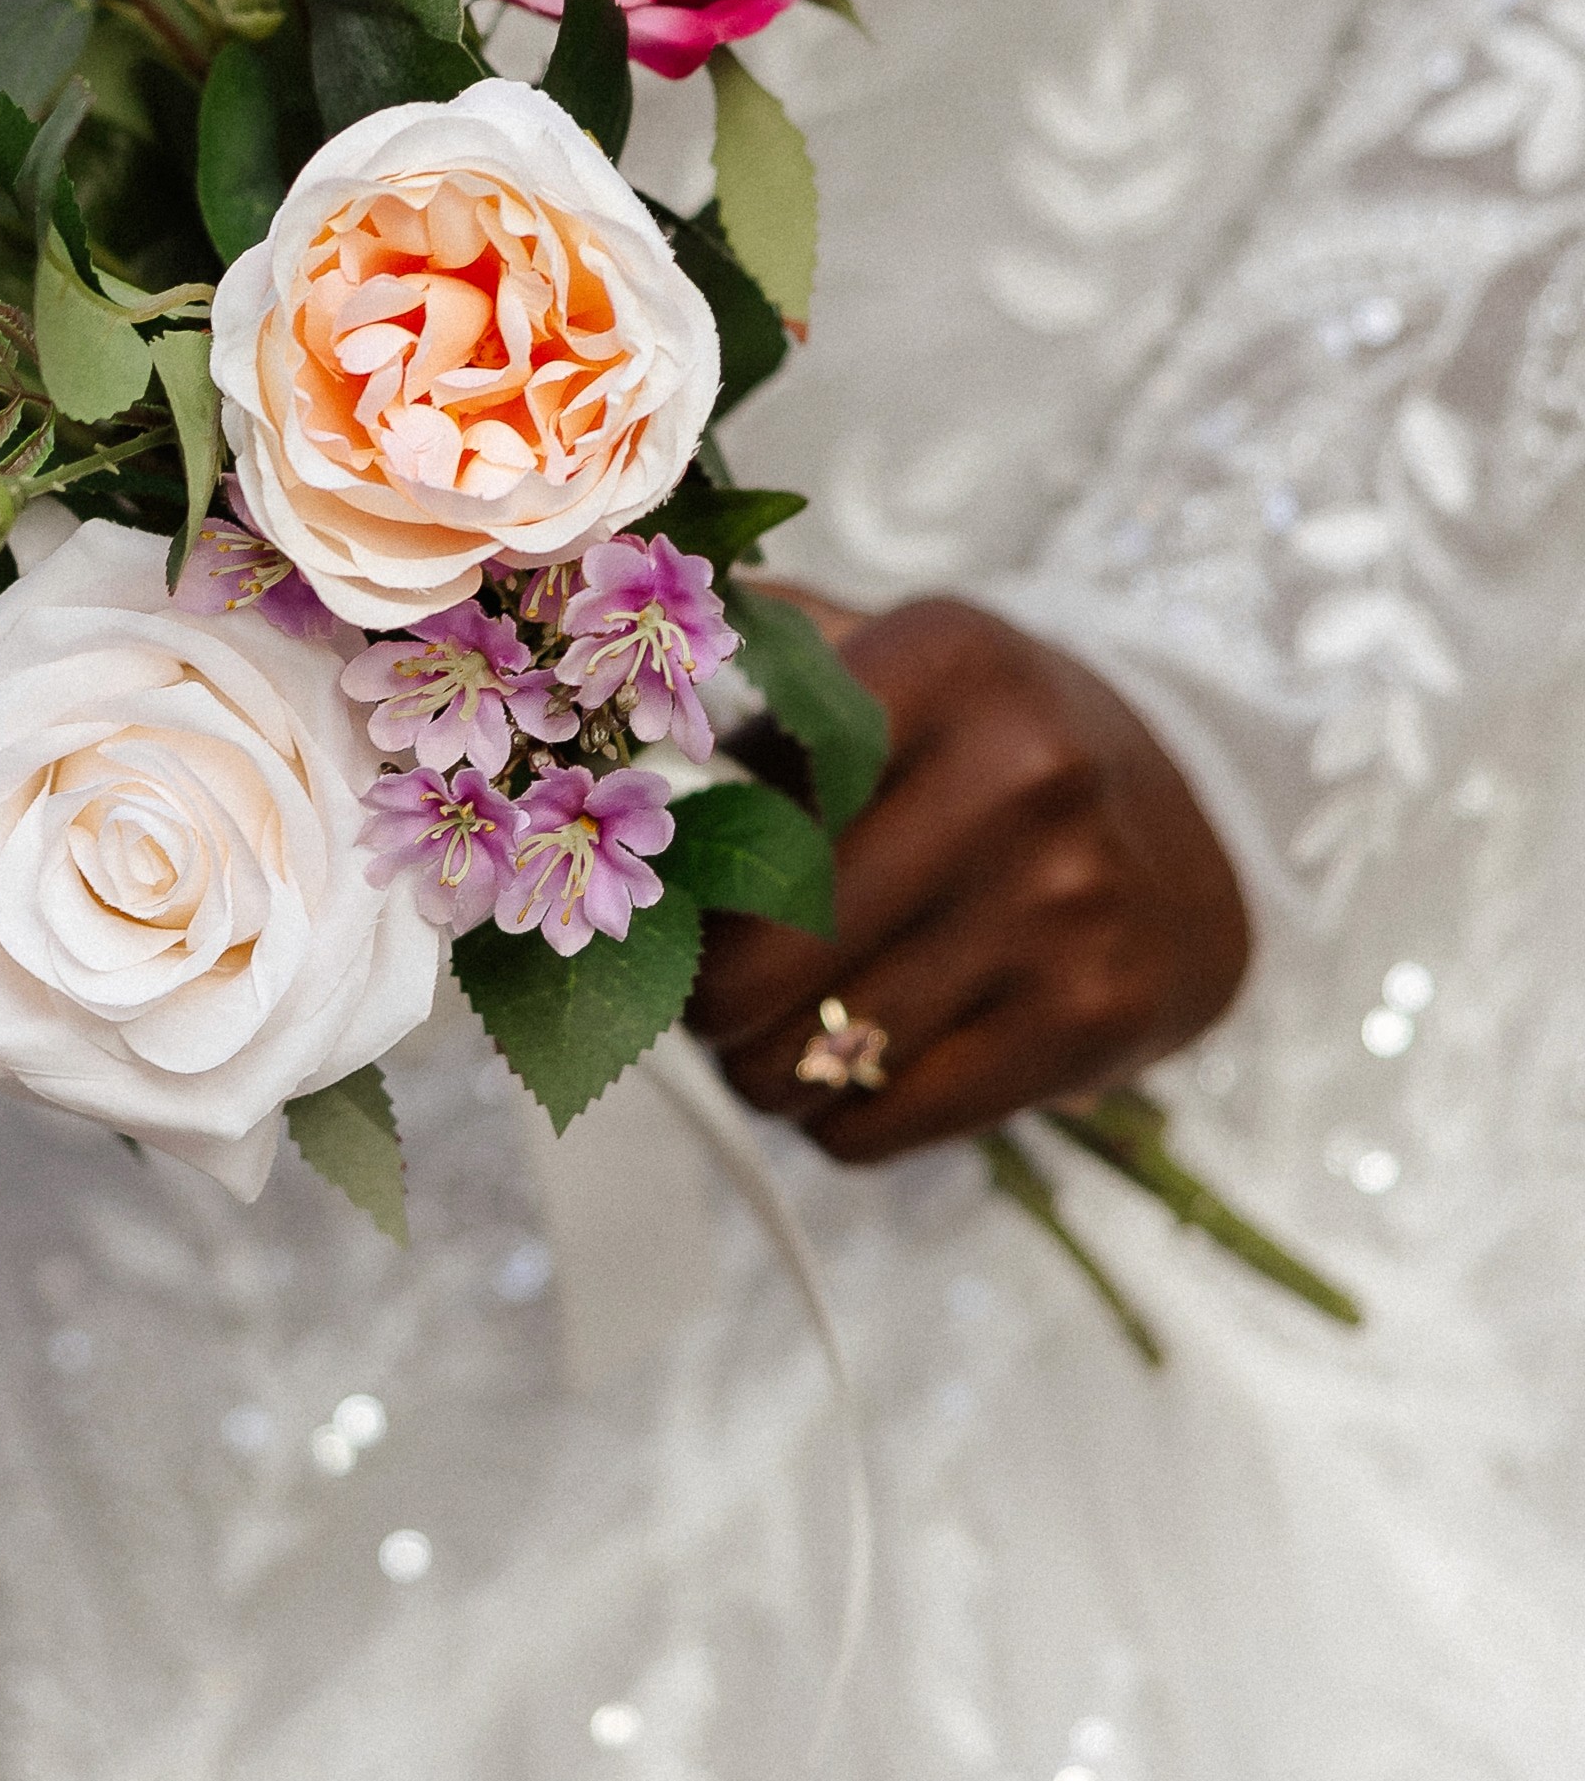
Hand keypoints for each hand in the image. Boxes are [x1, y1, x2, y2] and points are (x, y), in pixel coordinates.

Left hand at [684, 593, 1251, 1163]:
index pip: (727, 804)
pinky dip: (832, 1117)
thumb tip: (582, 655)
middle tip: (705, 988)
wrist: (1198, 835)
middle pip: (752, 954)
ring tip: (775, 1029)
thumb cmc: (986, 746)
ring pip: (804, 1056)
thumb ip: (750, 653)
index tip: (663, 890)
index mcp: (942, 661)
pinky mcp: (1095, 1019)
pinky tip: (855, 1066)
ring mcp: (1067, 904)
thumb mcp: (896, 658)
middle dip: (700, 998)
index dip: (666, 873)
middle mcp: (1018, 775)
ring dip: (758, 1068)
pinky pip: (879, 1126)